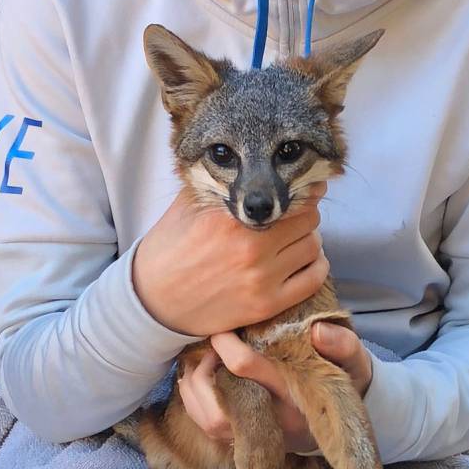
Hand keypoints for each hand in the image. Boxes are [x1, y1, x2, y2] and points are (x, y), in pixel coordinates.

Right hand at [131, 185, 328, 336]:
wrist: (153, 299)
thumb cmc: (169, 250)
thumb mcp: (187, 205)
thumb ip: (220, 183)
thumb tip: (254, 162)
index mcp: (230, 216)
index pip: (288, 194)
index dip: (301, 190)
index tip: (304, 188)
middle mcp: (250, 246)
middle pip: (307, 219)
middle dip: (304, 214)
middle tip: (294, 217)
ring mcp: (260, 278)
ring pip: (313, 247)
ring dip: (309, 240)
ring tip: (294, 240)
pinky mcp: (265, 305)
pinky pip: (313, 279)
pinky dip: (316, 266)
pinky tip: (303, 261)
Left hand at [182, 321, 372, 455]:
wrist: (343, 425)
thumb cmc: (344, 382)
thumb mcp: (354, 362)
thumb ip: (343, 344)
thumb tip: (318, 330)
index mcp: (292, 396)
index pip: (246, 368)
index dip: (226, 344)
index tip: (221, 328)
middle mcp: (270, 420)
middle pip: (216, 402)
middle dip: (202, 369)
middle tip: (207, 346)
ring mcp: (255, 435)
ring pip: (206, 418)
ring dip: (194, 384)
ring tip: (203, 359)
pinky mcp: (243, 441)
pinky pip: (206, 424)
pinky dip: (195, 397)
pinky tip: (203, 376)